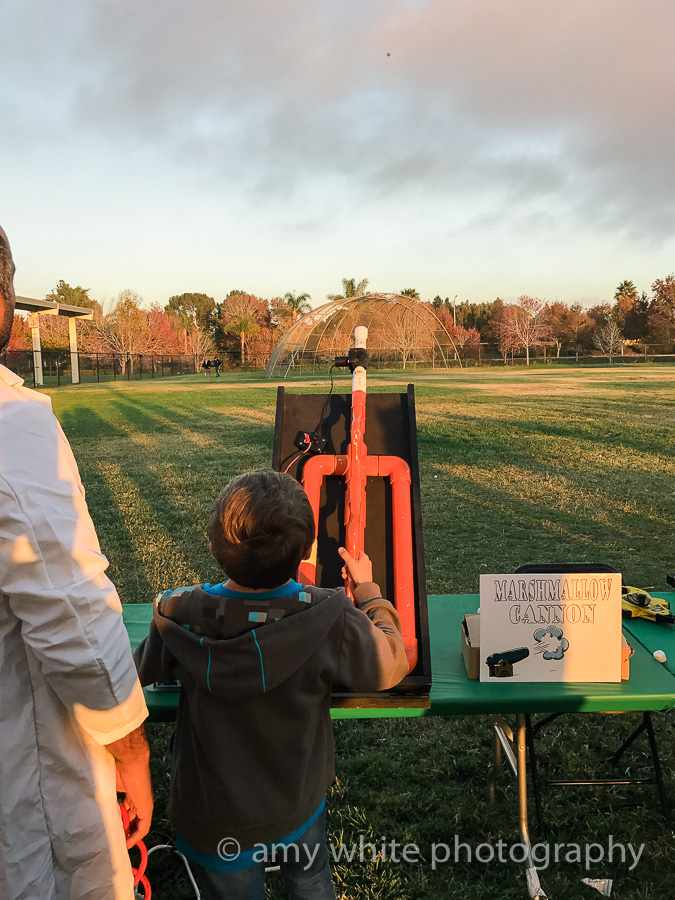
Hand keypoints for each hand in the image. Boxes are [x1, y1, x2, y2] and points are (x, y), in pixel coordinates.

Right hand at [106, 726, 152, 848]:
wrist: (129, 762)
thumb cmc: (118, 770)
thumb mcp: (109, 788)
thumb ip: (106, 799)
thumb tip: (92, 807)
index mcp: (130, 794)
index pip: (126, 812)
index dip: (120, 822)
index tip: (112, 831)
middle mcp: (138, 800)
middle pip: (132, 819)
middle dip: (123, 831)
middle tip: (114, 841)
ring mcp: (144, 804)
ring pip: (137, 824)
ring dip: (128, 835)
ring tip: (119, 845)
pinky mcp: (147, 807)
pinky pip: (144, 826)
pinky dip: (136, 836)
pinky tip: (128, 843)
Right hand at [338, 548, 372, 585]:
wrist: (364, 587)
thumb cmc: (361, 575)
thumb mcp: (350, 563)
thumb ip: (345, 555)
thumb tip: (341, 549)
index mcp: (364, 558)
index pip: (356, 552)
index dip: (350, 554)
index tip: (346, 556)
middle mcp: (365, 563)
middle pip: (353, 561)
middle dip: (346, 566)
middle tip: (345, 569)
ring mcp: (364, 570)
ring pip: (353, 568)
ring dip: (347, 571)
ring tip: (345, 575)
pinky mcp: (363, 576)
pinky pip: (355, 574)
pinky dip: (350, 576)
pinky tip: (348, 578)